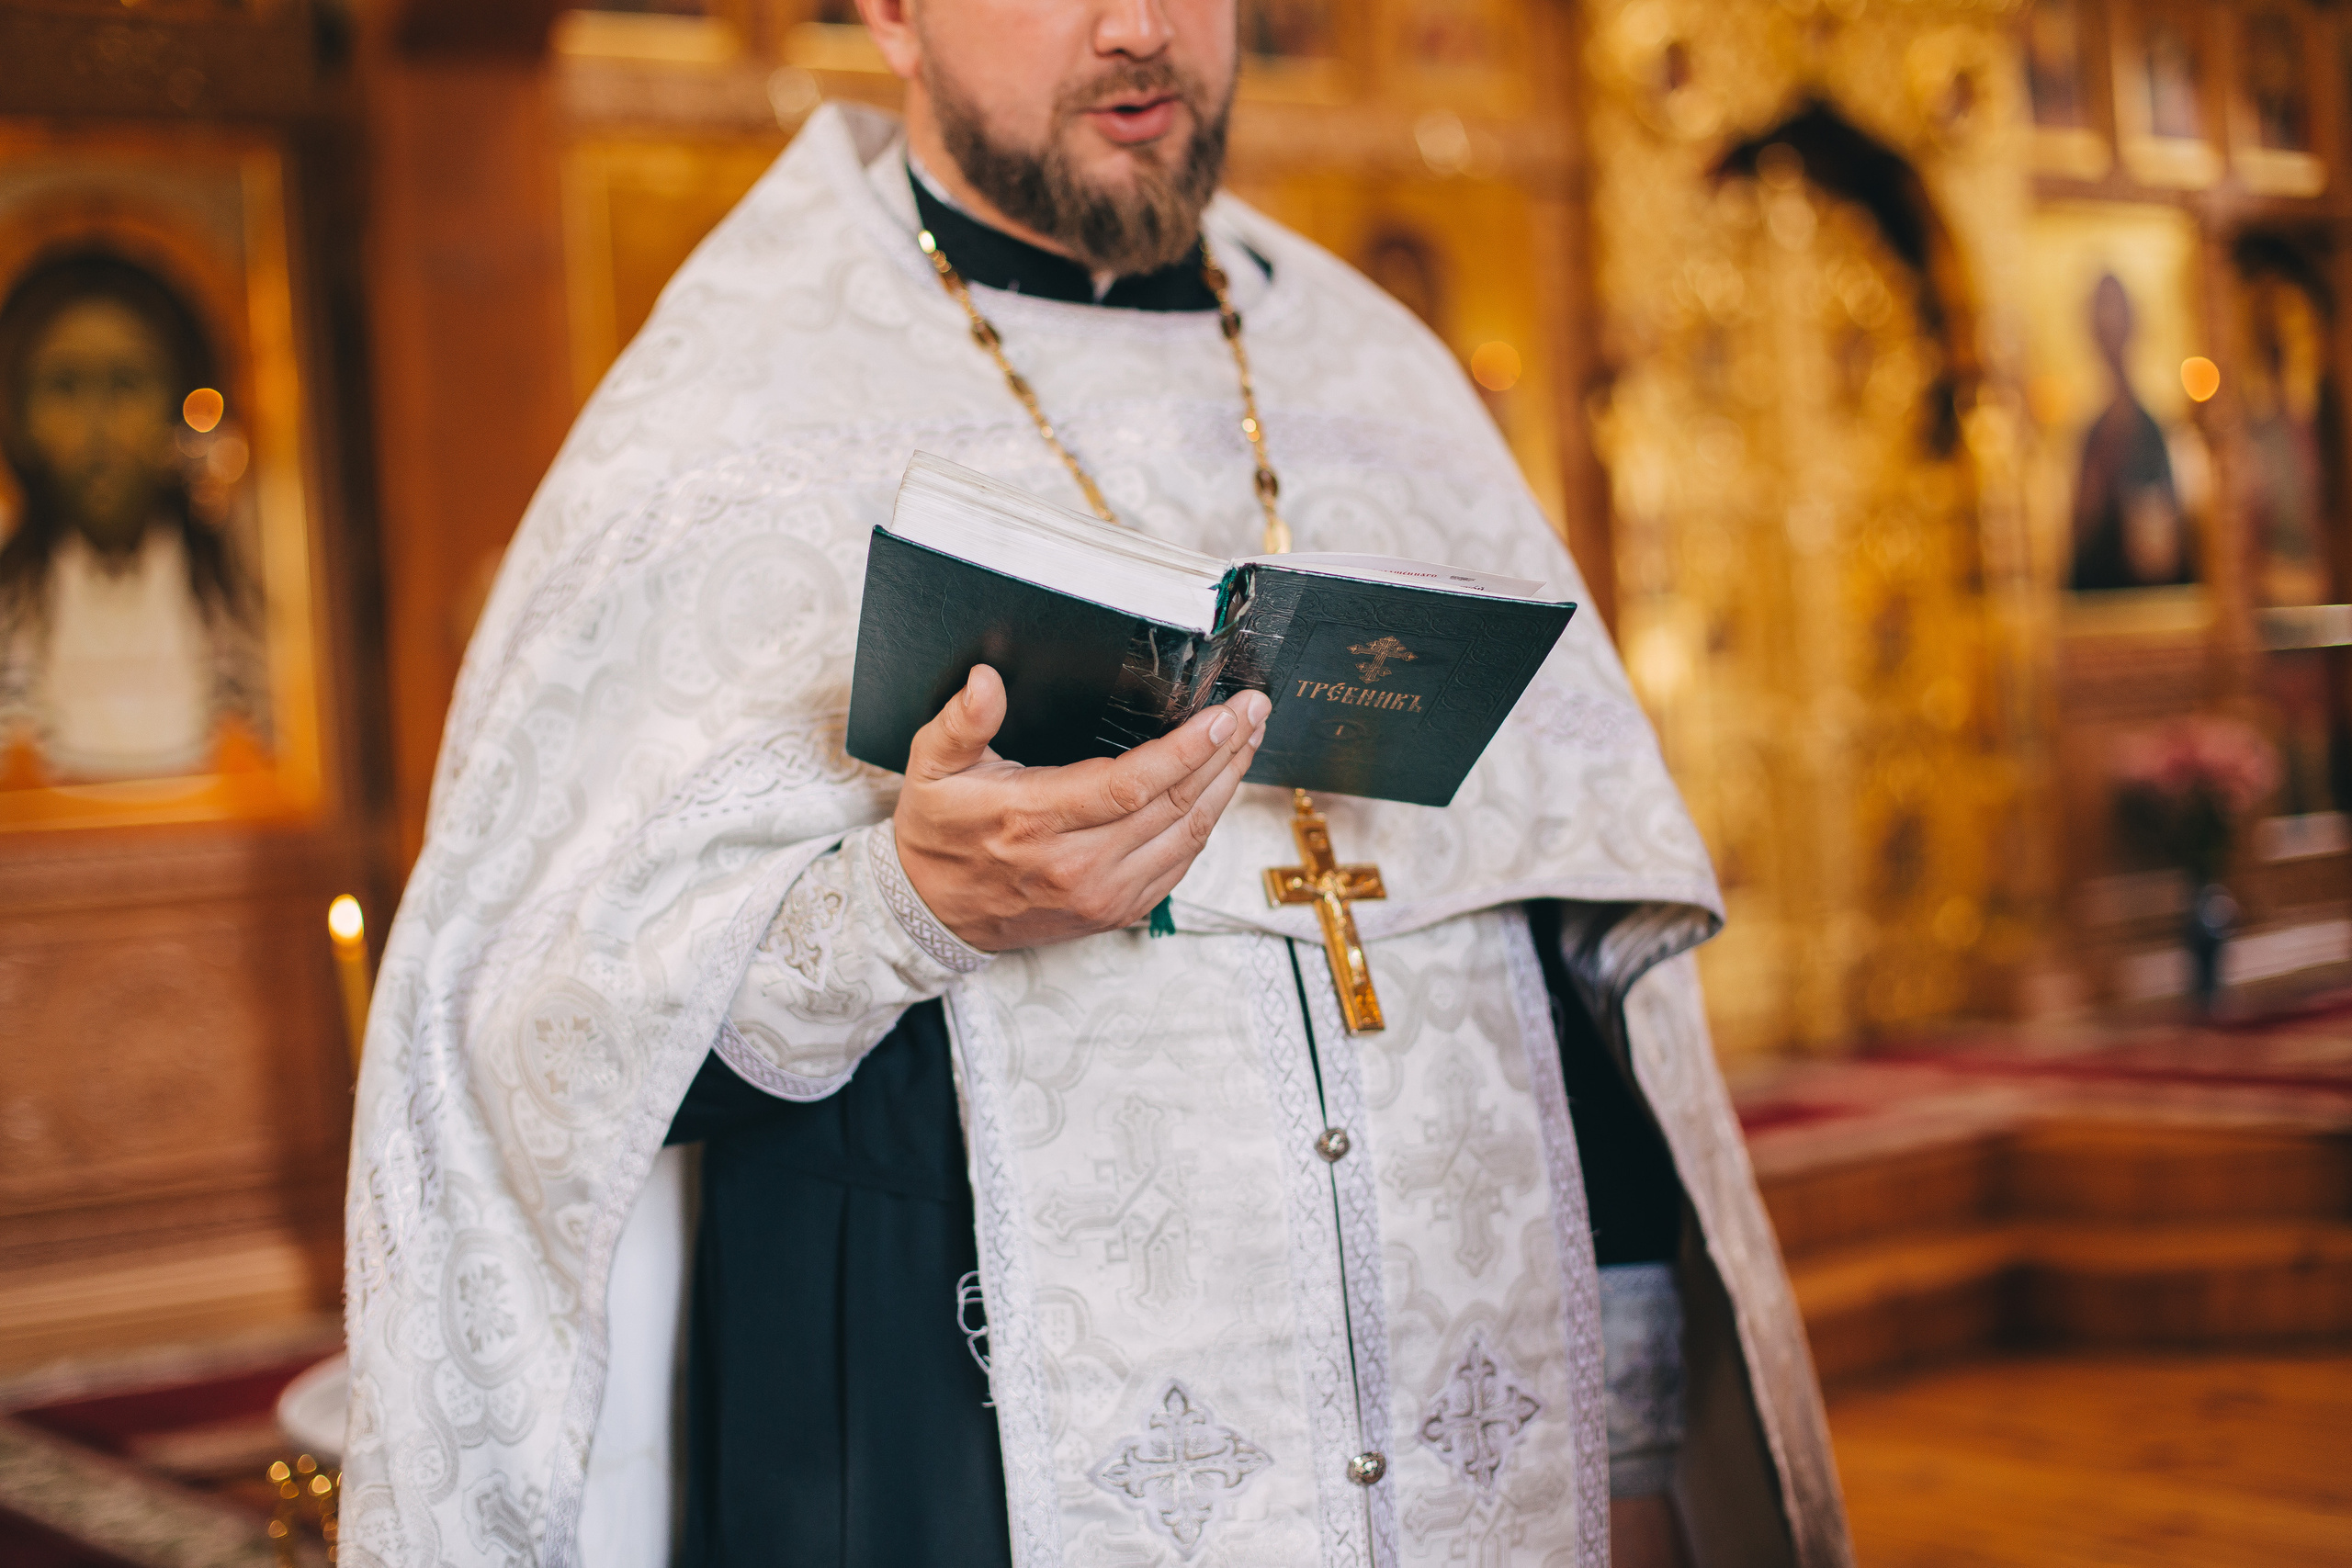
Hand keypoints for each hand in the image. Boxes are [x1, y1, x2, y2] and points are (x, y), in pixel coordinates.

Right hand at [891, 665, 1271, 951]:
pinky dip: (1207, 826)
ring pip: (1187, 838)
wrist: (934, 914)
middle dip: (1224, 754)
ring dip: (1225, 788)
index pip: (1131, 785)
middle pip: (1174, 808)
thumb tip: (986, 678)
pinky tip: (1219, 790)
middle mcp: (1076, 866)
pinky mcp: (1116, 912)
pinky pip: (1178, 866)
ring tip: (1249, 742)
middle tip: (1255, 711)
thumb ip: (961, 722)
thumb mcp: (931, 768)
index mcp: (1035, 821)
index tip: (1225, 715)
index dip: (1187, 750)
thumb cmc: (938, 835)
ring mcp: (1102, 895)